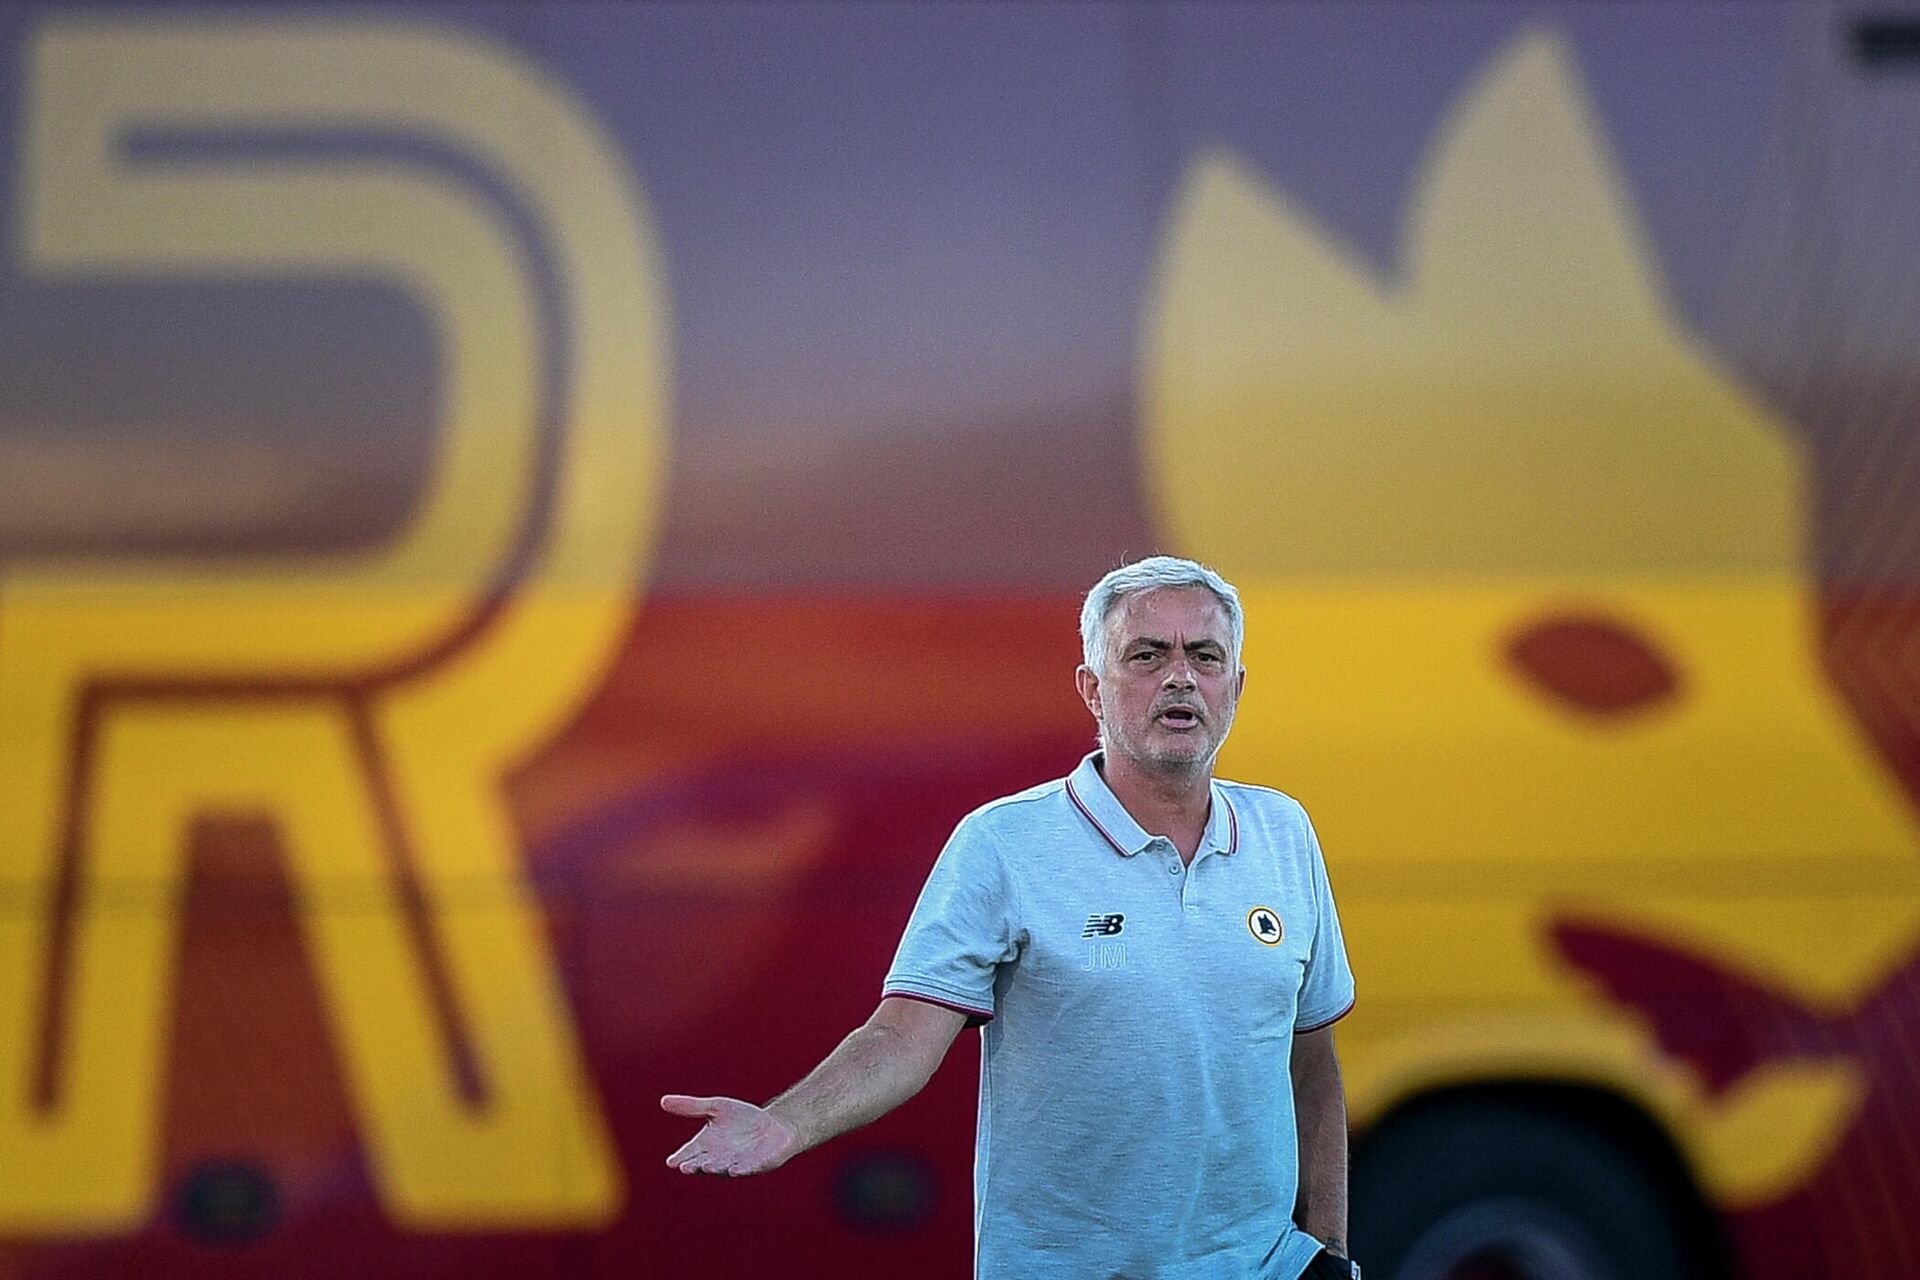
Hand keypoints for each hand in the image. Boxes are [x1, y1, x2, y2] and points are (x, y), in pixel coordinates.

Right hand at [661, 1094, 801, 1176]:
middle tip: (685, 1167)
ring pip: (723, 1168)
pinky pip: (747, 1169)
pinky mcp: (757, 1165)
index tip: (671, 1162)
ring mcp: (737, 1164)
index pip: (689, 1154)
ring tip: (708, 1166)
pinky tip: (735, 1170)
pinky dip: (741, 1170)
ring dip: (716, 1168)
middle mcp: (718, 1159)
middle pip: (703, 1164)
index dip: (680, 1159)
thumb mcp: (716, 1107)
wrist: (774, 1125)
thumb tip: (662, 1101)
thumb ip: (692, 1107)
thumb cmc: (743, 1119)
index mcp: (706, 1146)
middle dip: (695, 1166)